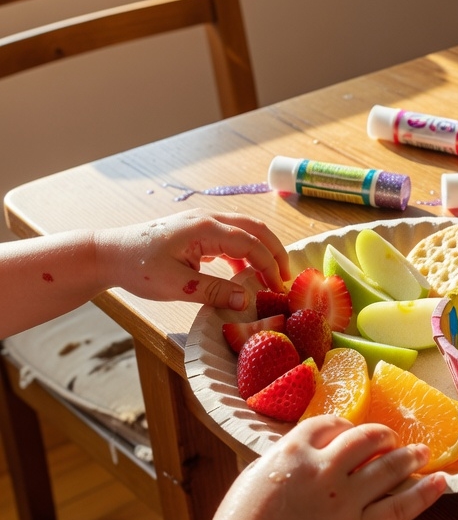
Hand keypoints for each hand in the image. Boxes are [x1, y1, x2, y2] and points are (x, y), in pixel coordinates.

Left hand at [95, 209, 290, 311]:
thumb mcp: (177, 285)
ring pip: (244, 230)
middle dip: (274, 251)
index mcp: (205, 228)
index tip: (279, 288)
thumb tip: (247, 300)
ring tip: (271, 276)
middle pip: (254, 228)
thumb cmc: (137, 267)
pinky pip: (229, 238)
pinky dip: (243, 254)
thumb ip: (214, 291)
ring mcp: (202, 223)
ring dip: (261, 251)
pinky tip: (243, 276)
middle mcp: (207, 219)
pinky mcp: (196, 231)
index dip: (268, 265)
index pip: (250, 243)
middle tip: (287, 277)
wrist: (109, 254)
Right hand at [203, 416, 447, 519]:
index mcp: (293, 452)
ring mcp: (344, 502)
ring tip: (423, 452)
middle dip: (384, 437)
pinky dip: (423, 492)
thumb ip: (282, 463)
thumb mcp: (253, 479)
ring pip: (389, 468)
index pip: (331, 424)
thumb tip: (301, 456)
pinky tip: (440, 481)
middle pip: (366, 439)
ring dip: (409, 456)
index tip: (353, 433)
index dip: (346, 427)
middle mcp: (324, 469)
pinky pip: (399, 507)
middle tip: (394, 439)